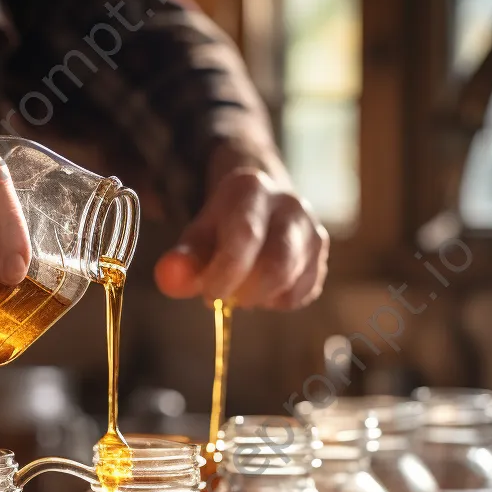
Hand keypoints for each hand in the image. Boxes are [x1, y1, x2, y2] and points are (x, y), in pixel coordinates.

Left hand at [154, 166, 328, 310]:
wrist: (257, 209)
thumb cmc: (221, 229)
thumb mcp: (195, 239)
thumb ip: (181, 260)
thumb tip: (170, 278)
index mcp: (251, 190)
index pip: (245, 236)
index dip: (226, 274)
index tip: (208, 294)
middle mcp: (289, 204)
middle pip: (277, 263)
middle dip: (244, 292)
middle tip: (220, 297)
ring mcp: (311, 229)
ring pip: (292, 280)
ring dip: (259, 298)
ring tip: (239, 290)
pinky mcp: (320, 254)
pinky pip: (301, 293)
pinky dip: (275, 302)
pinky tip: (260, 290)